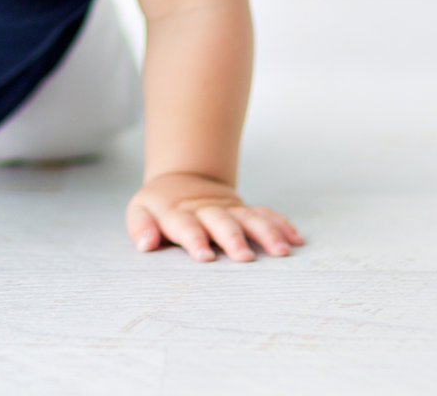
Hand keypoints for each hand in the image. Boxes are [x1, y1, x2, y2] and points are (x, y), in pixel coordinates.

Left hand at [125, 172, 303, 262]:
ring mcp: (228, 209)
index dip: (195, 239)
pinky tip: (296, 240)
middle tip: (246, 259)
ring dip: (266, 233)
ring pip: (250, 218)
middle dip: (234, 239)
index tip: (206, 256)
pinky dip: (280, 225)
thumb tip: (146, 244)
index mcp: (178, 212)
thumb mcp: (140, 211)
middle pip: (222, 222)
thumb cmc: (159, 206)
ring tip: (283, 251)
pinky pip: (265, 214)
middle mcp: (206, 210)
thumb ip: (141, 227)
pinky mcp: (244, 209)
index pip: (186, 226)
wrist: (184, 179)